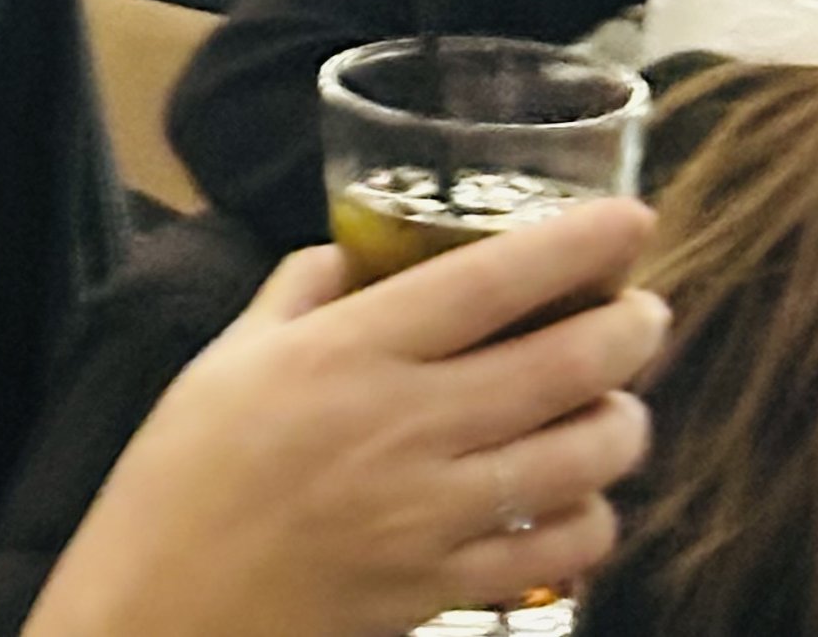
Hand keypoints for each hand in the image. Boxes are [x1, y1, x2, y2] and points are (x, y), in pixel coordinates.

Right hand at [27, 200, 664, 636]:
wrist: (168, 602)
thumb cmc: (186, 467)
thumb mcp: (229, 351)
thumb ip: (298, 290)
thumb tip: (351, 254)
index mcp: (354, 351)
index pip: (491, 282)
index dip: (575, 246)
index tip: (631, 219)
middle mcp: (410, 424)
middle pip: (563, 368)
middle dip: (631, 333)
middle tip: (649, 312)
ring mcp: (436, 514)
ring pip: (580, 462)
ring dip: (624, 426)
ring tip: (623, 405)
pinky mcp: (444, 586)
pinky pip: (556, 554)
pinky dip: (591, 521)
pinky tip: (583, 499)